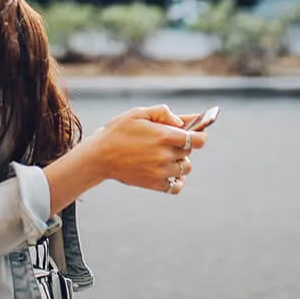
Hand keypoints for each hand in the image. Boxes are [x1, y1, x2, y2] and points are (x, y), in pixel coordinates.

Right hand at [86, 105, 206, 194]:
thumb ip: (163, 113)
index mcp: (164, 136)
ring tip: (166, 155)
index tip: (198, 133)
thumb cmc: (118, 131)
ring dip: (180, 161)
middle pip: (190, 153)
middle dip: (184, 146)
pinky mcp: (154, 184)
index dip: (200, 135)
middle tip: (170, 141)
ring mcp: (160, 172)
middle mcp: (165, 155)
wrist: (99, 156)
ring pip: (185, 168)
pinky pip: (176, 186)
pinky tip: (171, 172)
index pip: (197, 139)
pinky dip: (177, 180)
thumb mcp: (138, 113)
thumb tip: (182, 121)